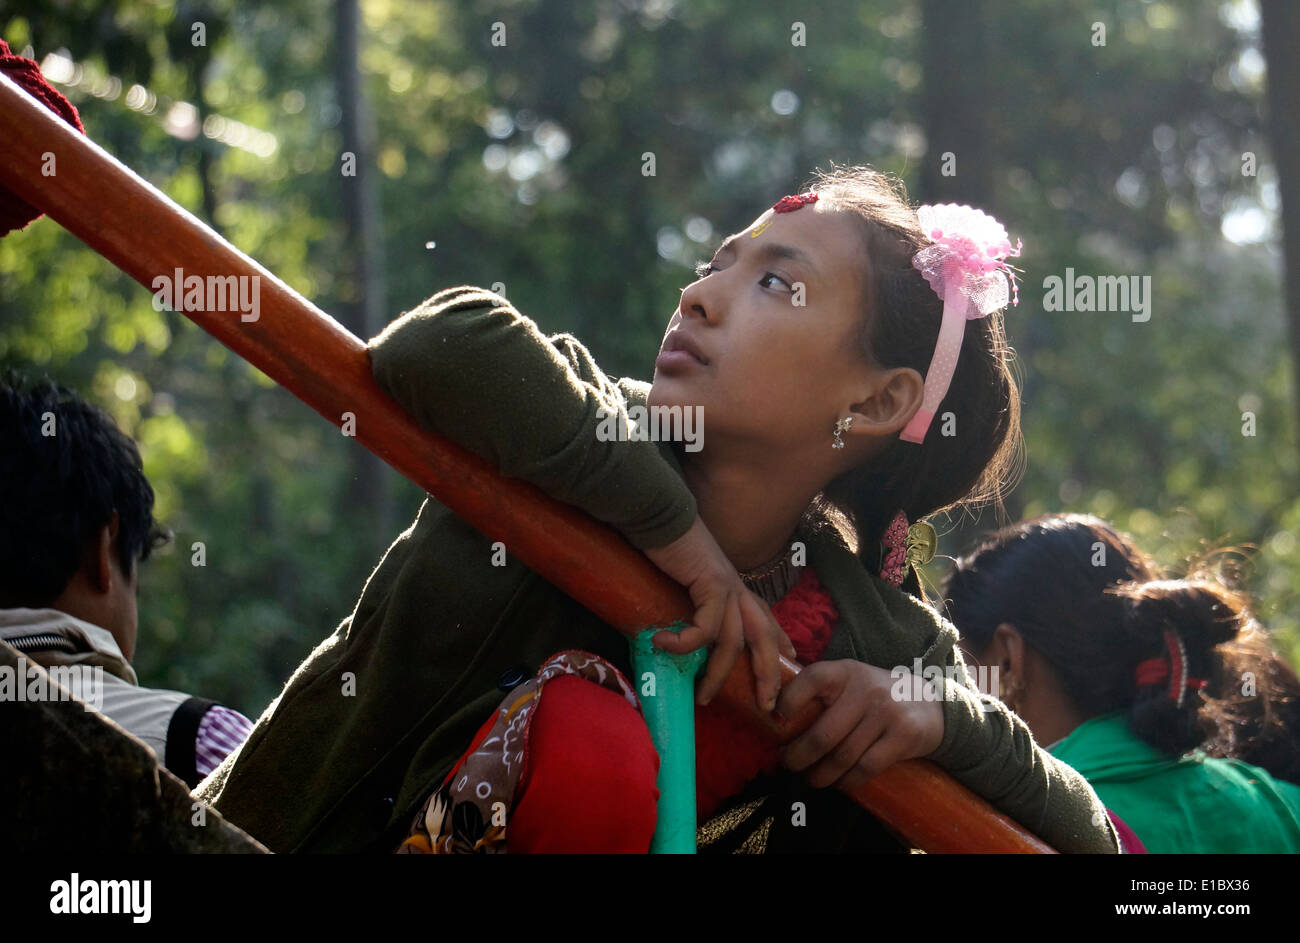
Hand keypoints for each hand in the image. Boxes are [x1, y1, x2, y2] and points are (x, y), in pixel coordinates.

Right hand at [643, 516, 795, 710]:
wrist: (659, 515)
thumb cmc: (667, 548)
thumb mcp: (686, 582)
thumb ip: (692, 604)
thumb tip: (678, 631)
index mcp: (736, 588)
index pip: (766, 621)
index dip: (780, 644)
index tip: (790, 664)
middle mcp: (738, 590)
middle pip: (764, 638)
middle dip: (768, 674)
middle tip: (766, 705)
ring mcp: (727, 587)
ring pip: (734, 643)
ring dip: (718, 674)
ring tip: (703, 696)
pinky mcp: (710, 585)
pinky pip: (705, 627)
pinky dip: (685, 642)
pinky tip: (664, 643)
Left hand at [776, 660, 943, 790]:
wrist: (929, 703)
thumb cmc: (875, 695)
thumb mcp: (851, 682)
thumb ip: (822, 694)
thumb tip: (778, 721)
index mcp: (846, 671)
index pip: (811, 679)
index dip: (788, 701)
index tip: (776, 721)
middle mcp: (865, 689)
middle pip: (823, 734)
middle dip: (798, 756)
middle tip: (788, 765)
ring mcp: (886, 713)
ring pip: (842, 756)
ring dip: (820, 775)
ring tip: (810, 779)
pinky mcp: (903, 736)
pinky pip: (865, 768)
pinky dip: (847, 781)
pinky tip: (838, 782)